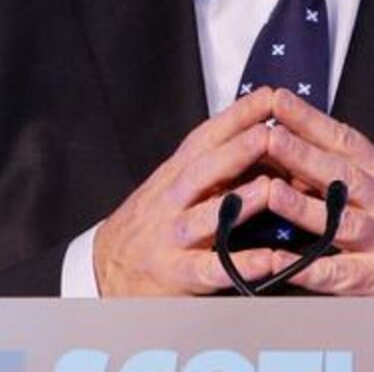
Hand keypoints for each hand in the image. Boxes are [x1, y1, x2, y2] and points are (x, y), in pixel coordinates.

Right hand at [92, 88, 277, 294]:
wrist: (104, 271)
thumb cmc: (149, 222)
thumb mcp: (171, 186)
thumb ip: (211, 166)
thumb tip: (262, 140)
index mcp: (174, 175)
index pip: (205, 139)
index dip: (235, 117)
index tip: (268, 97)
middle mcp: (172, 201)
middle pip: (202, 171)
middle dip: (235, 151)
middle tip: (268, 134)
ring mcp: (173, 238)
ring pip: (205, 217)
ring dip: (238, 202)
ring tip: (270, 189)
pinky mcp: (178, 275)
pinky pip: (211, 270)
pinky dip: (240, 265)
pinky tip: (268, 261)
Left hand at [264, 90, 373, 295]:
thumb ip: (348, 167)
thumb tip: (296, 146)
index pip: (346, 141)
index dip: (312, 120)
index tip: (280, 101)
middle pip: (342, 175)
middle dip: (304, 155)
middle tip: (269, 137)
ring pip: (340, 223)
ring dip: (304, 208)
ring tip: (272, 192)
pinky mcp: (373, 279)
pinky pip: (337, 274)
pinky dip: (306, 268)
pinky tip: (279, 261)